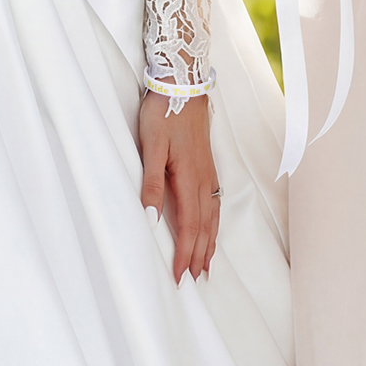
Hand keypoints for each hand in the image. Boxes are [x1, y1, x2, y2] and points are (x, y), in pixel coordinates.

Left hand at [139, 91, 218, 283]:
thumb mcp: (150, 145)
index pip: (189, 226)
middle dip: (198, 256)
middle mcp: (203, 180)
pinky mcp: (208, 166)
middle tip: (192, 281)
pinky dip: (214, 224)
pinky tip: (210, 228)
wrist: (183, 84)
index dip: (184, 253)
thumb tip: (153, 219)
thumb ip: (151, 182)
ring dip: (209, 244)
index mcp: (189, 178)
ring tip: (205, 266)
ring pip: (213, 217)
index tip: (178, 277)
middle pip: (204, 227)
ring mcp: (208, 173)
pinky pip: (215, 204)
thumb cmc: (164, 113)